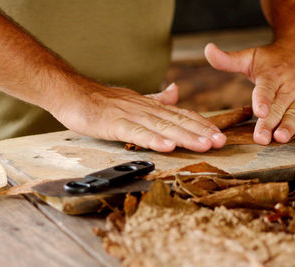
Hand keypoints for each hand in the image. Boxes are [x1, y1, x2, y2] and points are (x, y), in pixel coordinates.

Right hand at [49, 80, 225, 151]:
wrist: (74, 94)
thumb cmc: (104, 101)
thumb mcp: (136, 100)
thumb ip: (157, 99)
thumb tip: (176, 92)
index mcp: (152, 107)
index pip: (182, 115)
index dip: (201, 124)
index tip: (219, 134)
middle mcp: (146, 110)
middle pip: (177, 121)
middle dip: (201, 132)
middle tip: (221, 141)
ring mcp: (131, 116)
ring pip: (162, 127)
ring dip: (184, 136)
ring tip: (203, 145)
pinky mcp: (114, 124)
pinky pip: (136, 133)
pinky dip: (152, 140)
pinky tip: (167, 146)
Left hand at [205, 36, 294, 144]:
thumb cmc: (273, 59)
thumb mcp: (251, 57)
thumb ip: (228, 60)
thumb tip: (207, 49)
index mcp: (271, 75)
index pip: (265, 89)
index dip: (262, 100)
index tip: (258, 111)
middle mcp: (290, 84)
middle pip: (278, 106)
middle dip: (270, 123)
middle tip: (261, 139)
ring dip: (290, 126)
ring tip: (281, 138)